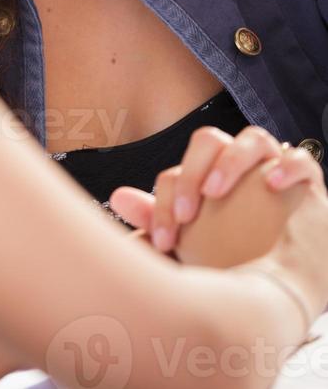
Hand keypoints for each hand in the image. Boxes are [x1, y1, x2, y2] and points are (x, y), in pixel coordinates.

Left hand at [109, 125, 319, 253]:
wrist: (282, 282)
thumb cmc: (231, 256)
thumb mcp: (192, 244)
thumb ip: (158, 220)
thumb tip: (116, 197)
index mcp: (204, 174)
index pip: (177, 172)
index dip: (165, 203)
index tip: (165, 242)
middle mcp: (235, 162)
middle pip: (208, 140)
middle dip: (192, 172)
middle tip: (189, 214)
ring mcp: (271, 166)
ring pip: (253, 138)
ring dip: (231, 160)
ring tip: (218, 191)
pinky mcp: (306, 181)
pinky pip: (302, 159)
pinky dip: (287, 165)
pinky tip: (273, 183)